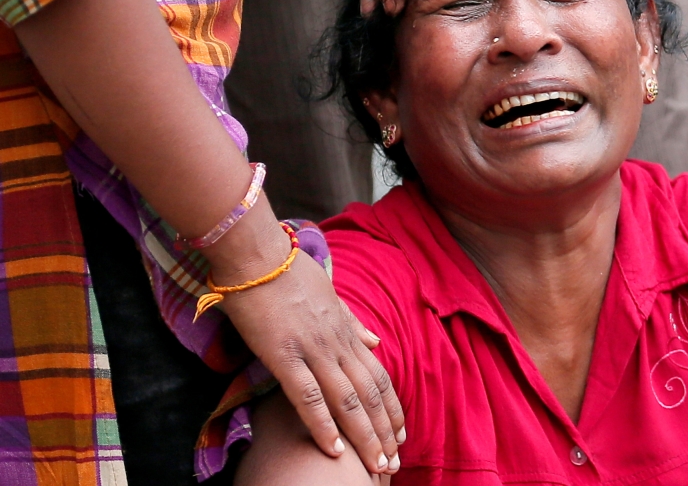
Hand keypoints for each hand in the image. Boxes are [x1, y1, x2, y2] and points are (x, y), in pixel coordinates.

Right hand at [209, 202, 404, 474]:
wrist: (256, 253)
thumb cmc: (288, 271)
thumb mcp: (330, 294)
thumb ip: (353, 322)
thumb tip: (378, 341)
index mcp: (345, 330)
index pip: (378, 375)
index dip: (391, 407)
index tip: (400, 433)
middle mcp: (336, 343)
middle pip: (370, 394)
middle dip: (384, 432)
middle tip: (394, 464)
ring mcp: (313, 350)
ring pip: (349, 401)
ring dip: (365, 437)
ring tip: (376, 466)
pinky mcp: (284, 356)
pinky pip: (309, 397)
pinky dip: (324, 426)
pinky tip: (334, 451)